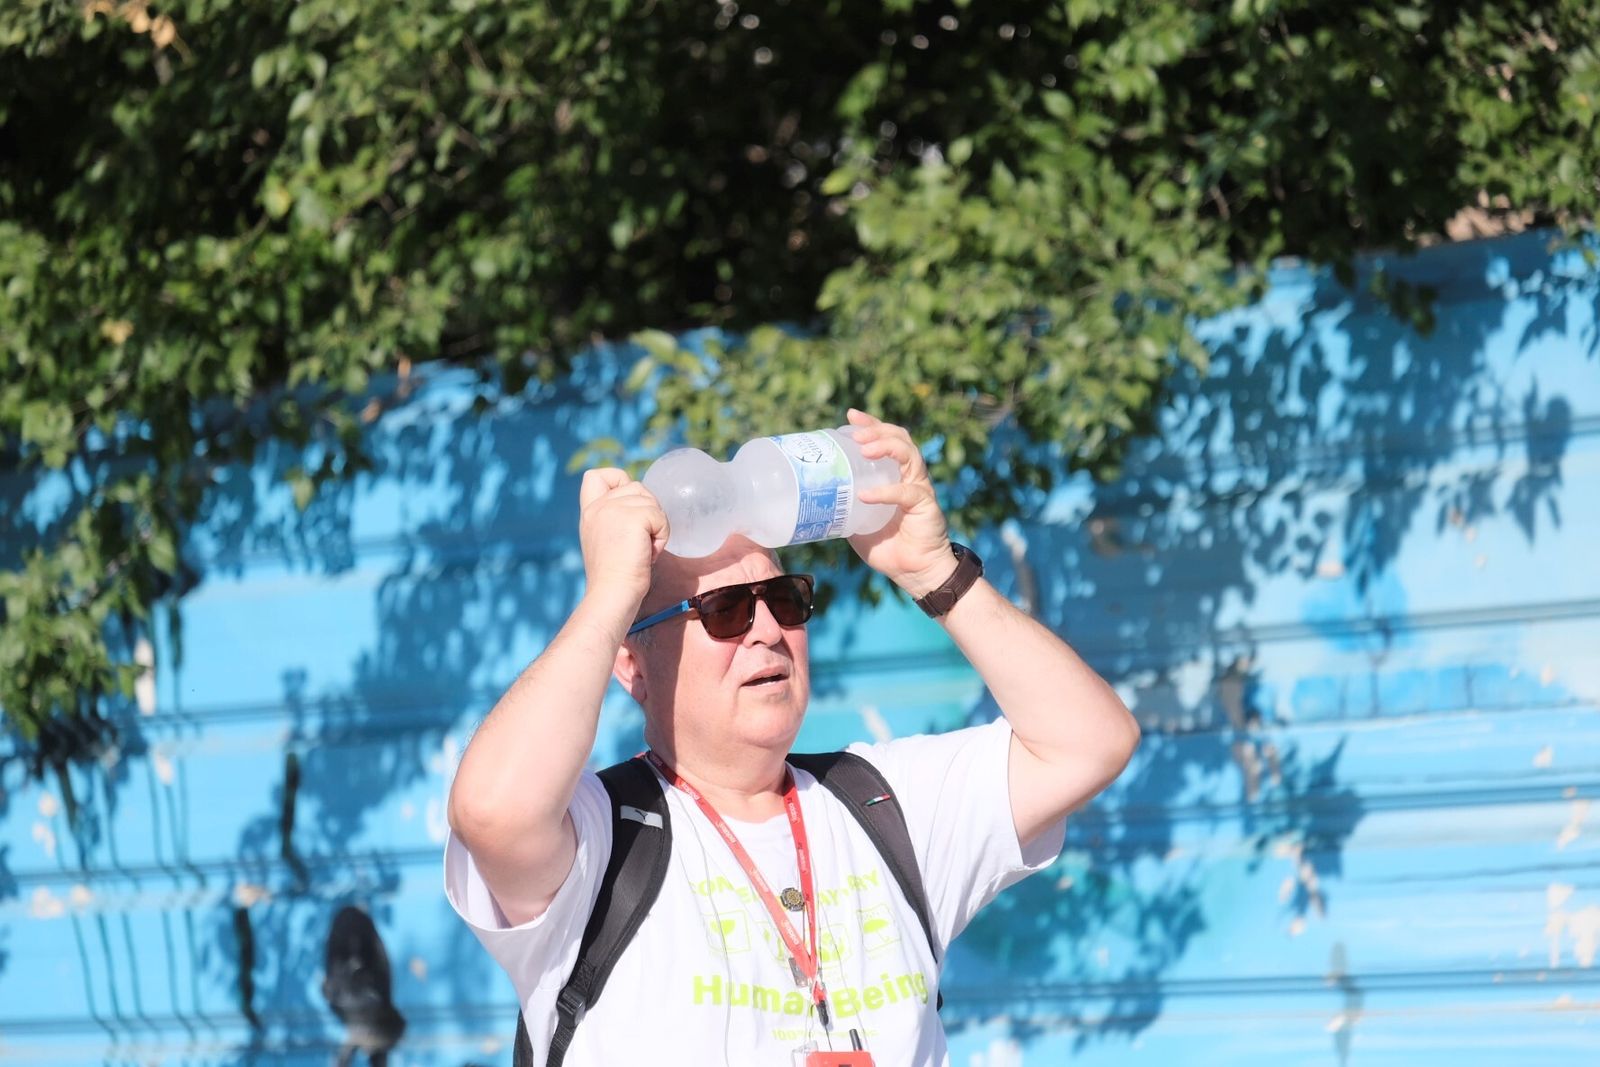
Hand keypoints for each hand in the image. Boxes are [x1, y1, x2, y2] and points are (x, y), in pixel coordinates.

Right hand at [577, 468, 668, 608]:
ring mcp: (613, 509)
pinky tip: (648, 553)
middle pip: (637, 487)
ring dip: (656, 526)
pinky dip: (662, 536)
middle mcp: (598, 507)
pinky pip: (660, 517)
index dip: (617, 479)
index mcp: (590, 512)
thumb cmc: (615, 576)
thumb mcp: (605, 540)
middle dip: (647, 511)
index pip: (595, 476)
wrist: (613, 593)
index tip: (628, 504)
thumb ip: (614, 519)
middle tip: (639, 541)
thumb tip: (643, 507)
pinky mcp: (633, 517)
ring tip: (642, 550)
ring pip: (651, 501)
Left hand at [844, 410, 958, 597]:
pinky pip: (906, 493)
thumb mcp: (856, 523)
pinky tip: (867, 494)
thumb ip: (843, 507)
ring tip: (864, 449)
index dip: (871, 424)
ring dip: (885, 447)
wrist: (913, 572)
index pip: (887, 439)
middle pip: (899, 438)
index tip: (850, 416)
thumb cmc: (887, 546)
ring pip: (909, 455)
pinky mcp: (925, 506)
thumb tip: (812, 499)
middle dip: (877, 430)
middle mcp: (910, 476)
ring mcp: (919, 488)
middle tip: (855, 432)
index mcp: (895, 474)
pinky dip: (885, 492)